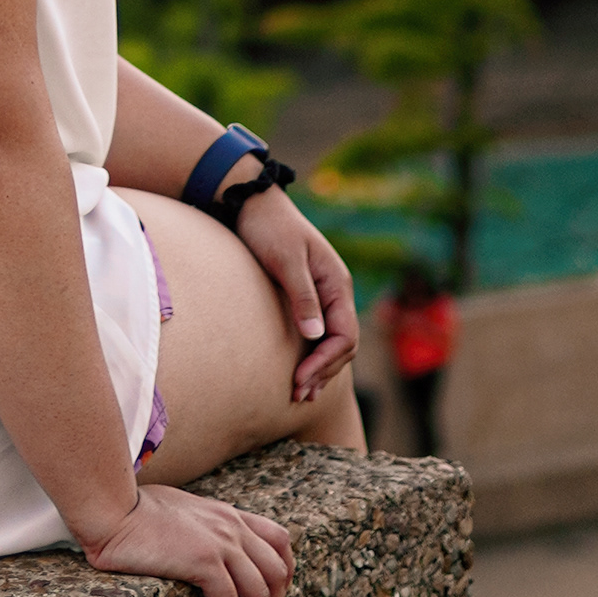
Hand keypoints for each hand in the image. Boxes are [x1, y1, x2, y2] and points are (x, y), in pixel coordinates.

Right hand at [80, 483, 293, 596]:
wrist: (112, 507)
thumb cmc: (133, 510)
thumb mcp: (181, 512)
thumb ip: (201, 528)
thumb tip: (202, 552)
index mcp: (228, 514)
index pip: (279, 540)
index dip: (285, 575)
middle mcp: (232, 526)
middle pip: (277, 573)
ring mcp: (221, 542)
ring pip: (259, 595)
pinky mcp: (203, 561)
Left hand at [231, 190, 358, 402]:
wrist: (251, 202)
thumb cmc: (268, 227)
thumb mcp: (285, 259)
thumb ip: (303, 296)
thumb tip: (317, 336)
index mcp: (336, 283)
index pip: (345, 335)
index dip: (325, 362)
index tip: (300, 379)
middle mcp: (335, 292)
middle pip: (343, 344)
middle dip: (323, 371)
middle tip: (297, 393)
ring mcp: (323, 295)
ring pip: (332, 342)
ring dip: (320, 368)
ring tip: (300, 393)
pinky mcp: (306, 297)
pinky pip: (318, 334)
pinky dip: (312, 355)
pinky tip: (299, 372)